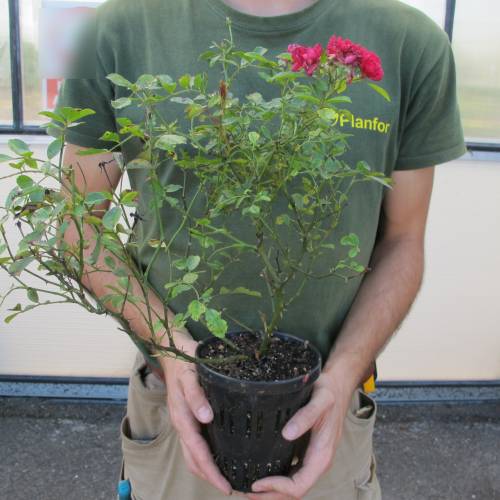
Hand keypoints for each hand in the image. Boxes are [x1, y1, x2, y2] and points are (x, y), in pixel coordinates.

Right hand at [161, 338, 231, 495]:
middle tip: (232, 488)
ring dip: (206, 469)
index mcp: (182, 417)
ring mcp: (183, 421)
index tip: (226, 486)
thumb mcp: (191, 375)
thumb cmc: (184, 362)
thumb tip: (206, 418)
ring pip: (192, 454)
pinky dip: (204, 455)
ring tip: (226, 477)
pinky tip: (219, 453)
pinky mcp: (187, 417)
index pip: (197, 452)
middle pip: (193, 460)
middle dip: (210, 477)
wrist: (172, 351)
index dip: (211, 471)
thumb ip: (196, 395)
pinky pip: (194, 443)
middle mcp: (182, 423)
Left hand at [246, 372, 353, 499]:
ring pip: (293, 485)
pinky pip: (293, 473)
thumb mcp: (320, 400)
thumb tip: (287, 434)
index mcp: (322, 455)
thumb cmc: (330, 393)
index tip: (257, 482)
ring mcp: (312, 459)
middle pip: (294, 492)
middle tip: (246, 493)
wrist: (338, 387)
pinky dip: (277, 480)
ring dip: (273, 492)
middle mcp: (318, 462)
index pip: (299, 486)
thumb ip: (306, 416)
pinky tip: (262, 473)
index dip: (277, 488)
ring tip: (249, 489)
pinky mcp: (307, 452)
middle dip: (271, 496)